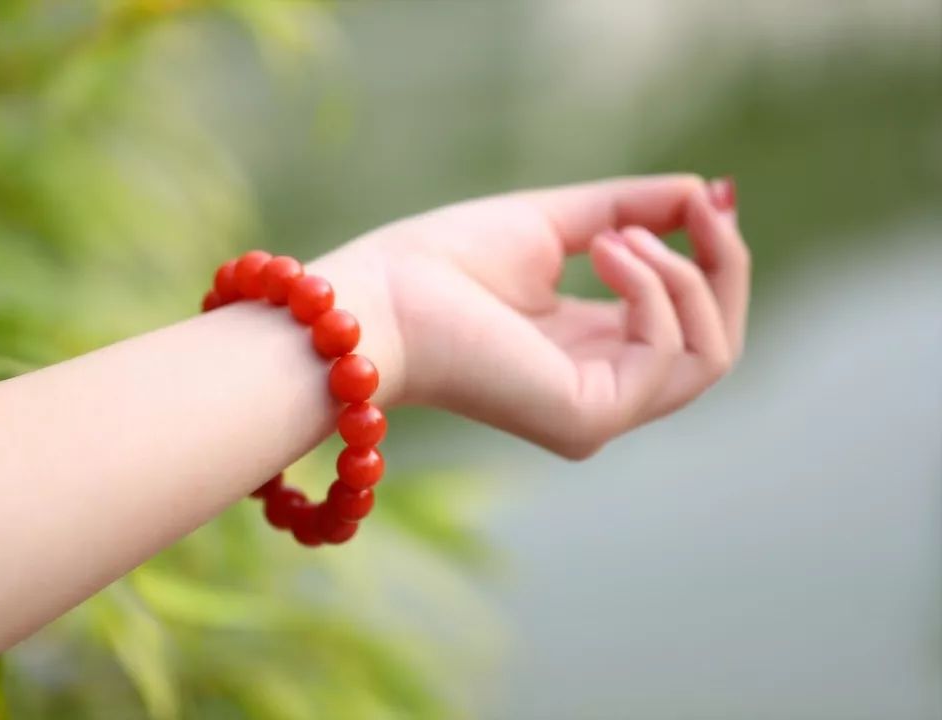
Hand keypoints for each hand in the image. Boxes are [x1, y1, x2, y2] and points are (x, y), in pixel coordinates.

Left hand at [315, 174, 749, 459]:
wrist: (379, 299)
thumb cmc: (445, 261)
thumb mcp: (560, 224)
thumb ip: (634, 212)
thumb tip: (711, 193)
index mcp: (592, 349)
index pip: (691, 322)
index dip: (714, 259)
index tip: (712, 197)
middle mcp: (603, 391)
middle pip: (717, 346)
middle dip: (725, 267)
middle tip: (707, 206)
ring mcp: (599, 414)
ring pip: (709, 356)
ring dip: (686, 276)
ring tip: (618, 235)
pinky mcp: (587, 418)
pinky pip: (666, 353)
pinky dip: (651, 290)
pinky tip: (604, 251)